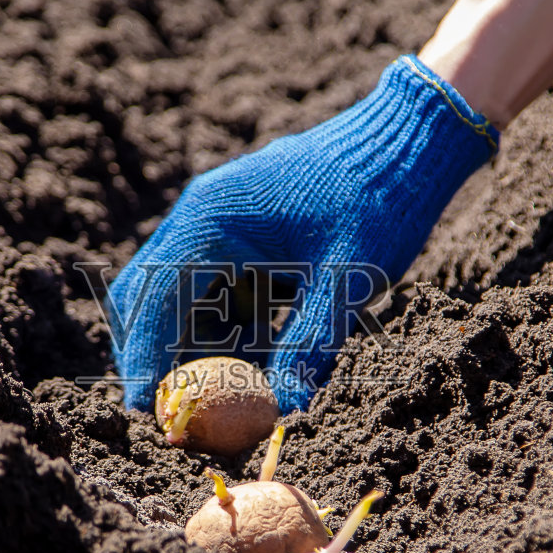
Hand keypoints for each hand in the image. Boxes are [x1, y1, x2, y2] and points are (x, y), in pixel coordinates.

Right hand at [107, 57, 498, 412]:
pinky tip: (252, 364)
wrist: (408, 140)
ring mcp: (219, 223)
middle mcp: (202, 217)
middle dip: (155, 354)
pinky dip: (222, 328)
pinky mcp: (243, 234)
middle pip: (150, 294)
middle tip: (171, 412)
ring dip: (191, 345)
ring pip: (180, 295)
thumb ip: (309, 345)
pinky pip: (214, 288)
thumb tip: (284, 409)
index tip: (143, 408)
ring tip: (216, 399)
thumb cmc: (379, 202)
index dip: (144, 355)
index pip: (156, 294)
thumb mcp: (347, 281)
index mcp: (213, 219)